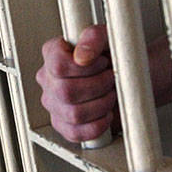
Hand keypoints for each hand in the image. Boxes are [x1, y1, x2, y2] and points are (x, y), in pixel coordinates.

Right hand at [35, 25, 115, 141]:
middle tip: (110, 79)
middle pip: (66, 91)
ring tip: (110, 94)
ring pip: (74, 113)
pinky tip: (105, 113)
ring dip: (101, 105)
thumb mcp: (108, 37)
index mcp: (52, 55)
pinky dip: (97, 125)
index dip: (84, 67)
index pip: (57, 64)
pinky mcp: (62, 124)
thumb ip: (94, 38)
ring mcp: (53, 104)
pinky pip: (76, 133)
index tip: (101, 62)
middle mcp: (48, 80)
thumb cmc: (113, 56)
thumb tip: (82, 56)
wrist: (124, 76)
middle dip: (98, 87)